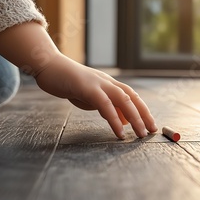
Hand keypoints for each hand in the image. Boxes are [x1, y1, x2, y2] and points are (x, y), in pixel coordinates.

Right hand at [34, 54, 157, 138]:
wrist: (48, 66)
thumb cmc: (68, 82)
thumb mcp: (90, 96)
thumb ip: (106, 106)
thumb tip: (123, 120)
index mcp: (109, 83)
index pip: (132, 96)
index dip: (143, 110)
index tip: (150, 124)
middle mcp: (108, 82)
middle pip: (132, 98)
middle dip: (144, 115)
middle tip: (151, 131)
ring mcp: (98, 83)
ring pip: (123, 100)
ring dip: (135, 118)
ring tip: (141, 133)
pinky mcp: (87, 88)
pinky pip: (105, 104)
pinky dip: (114, 119)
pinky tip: (119, 131)